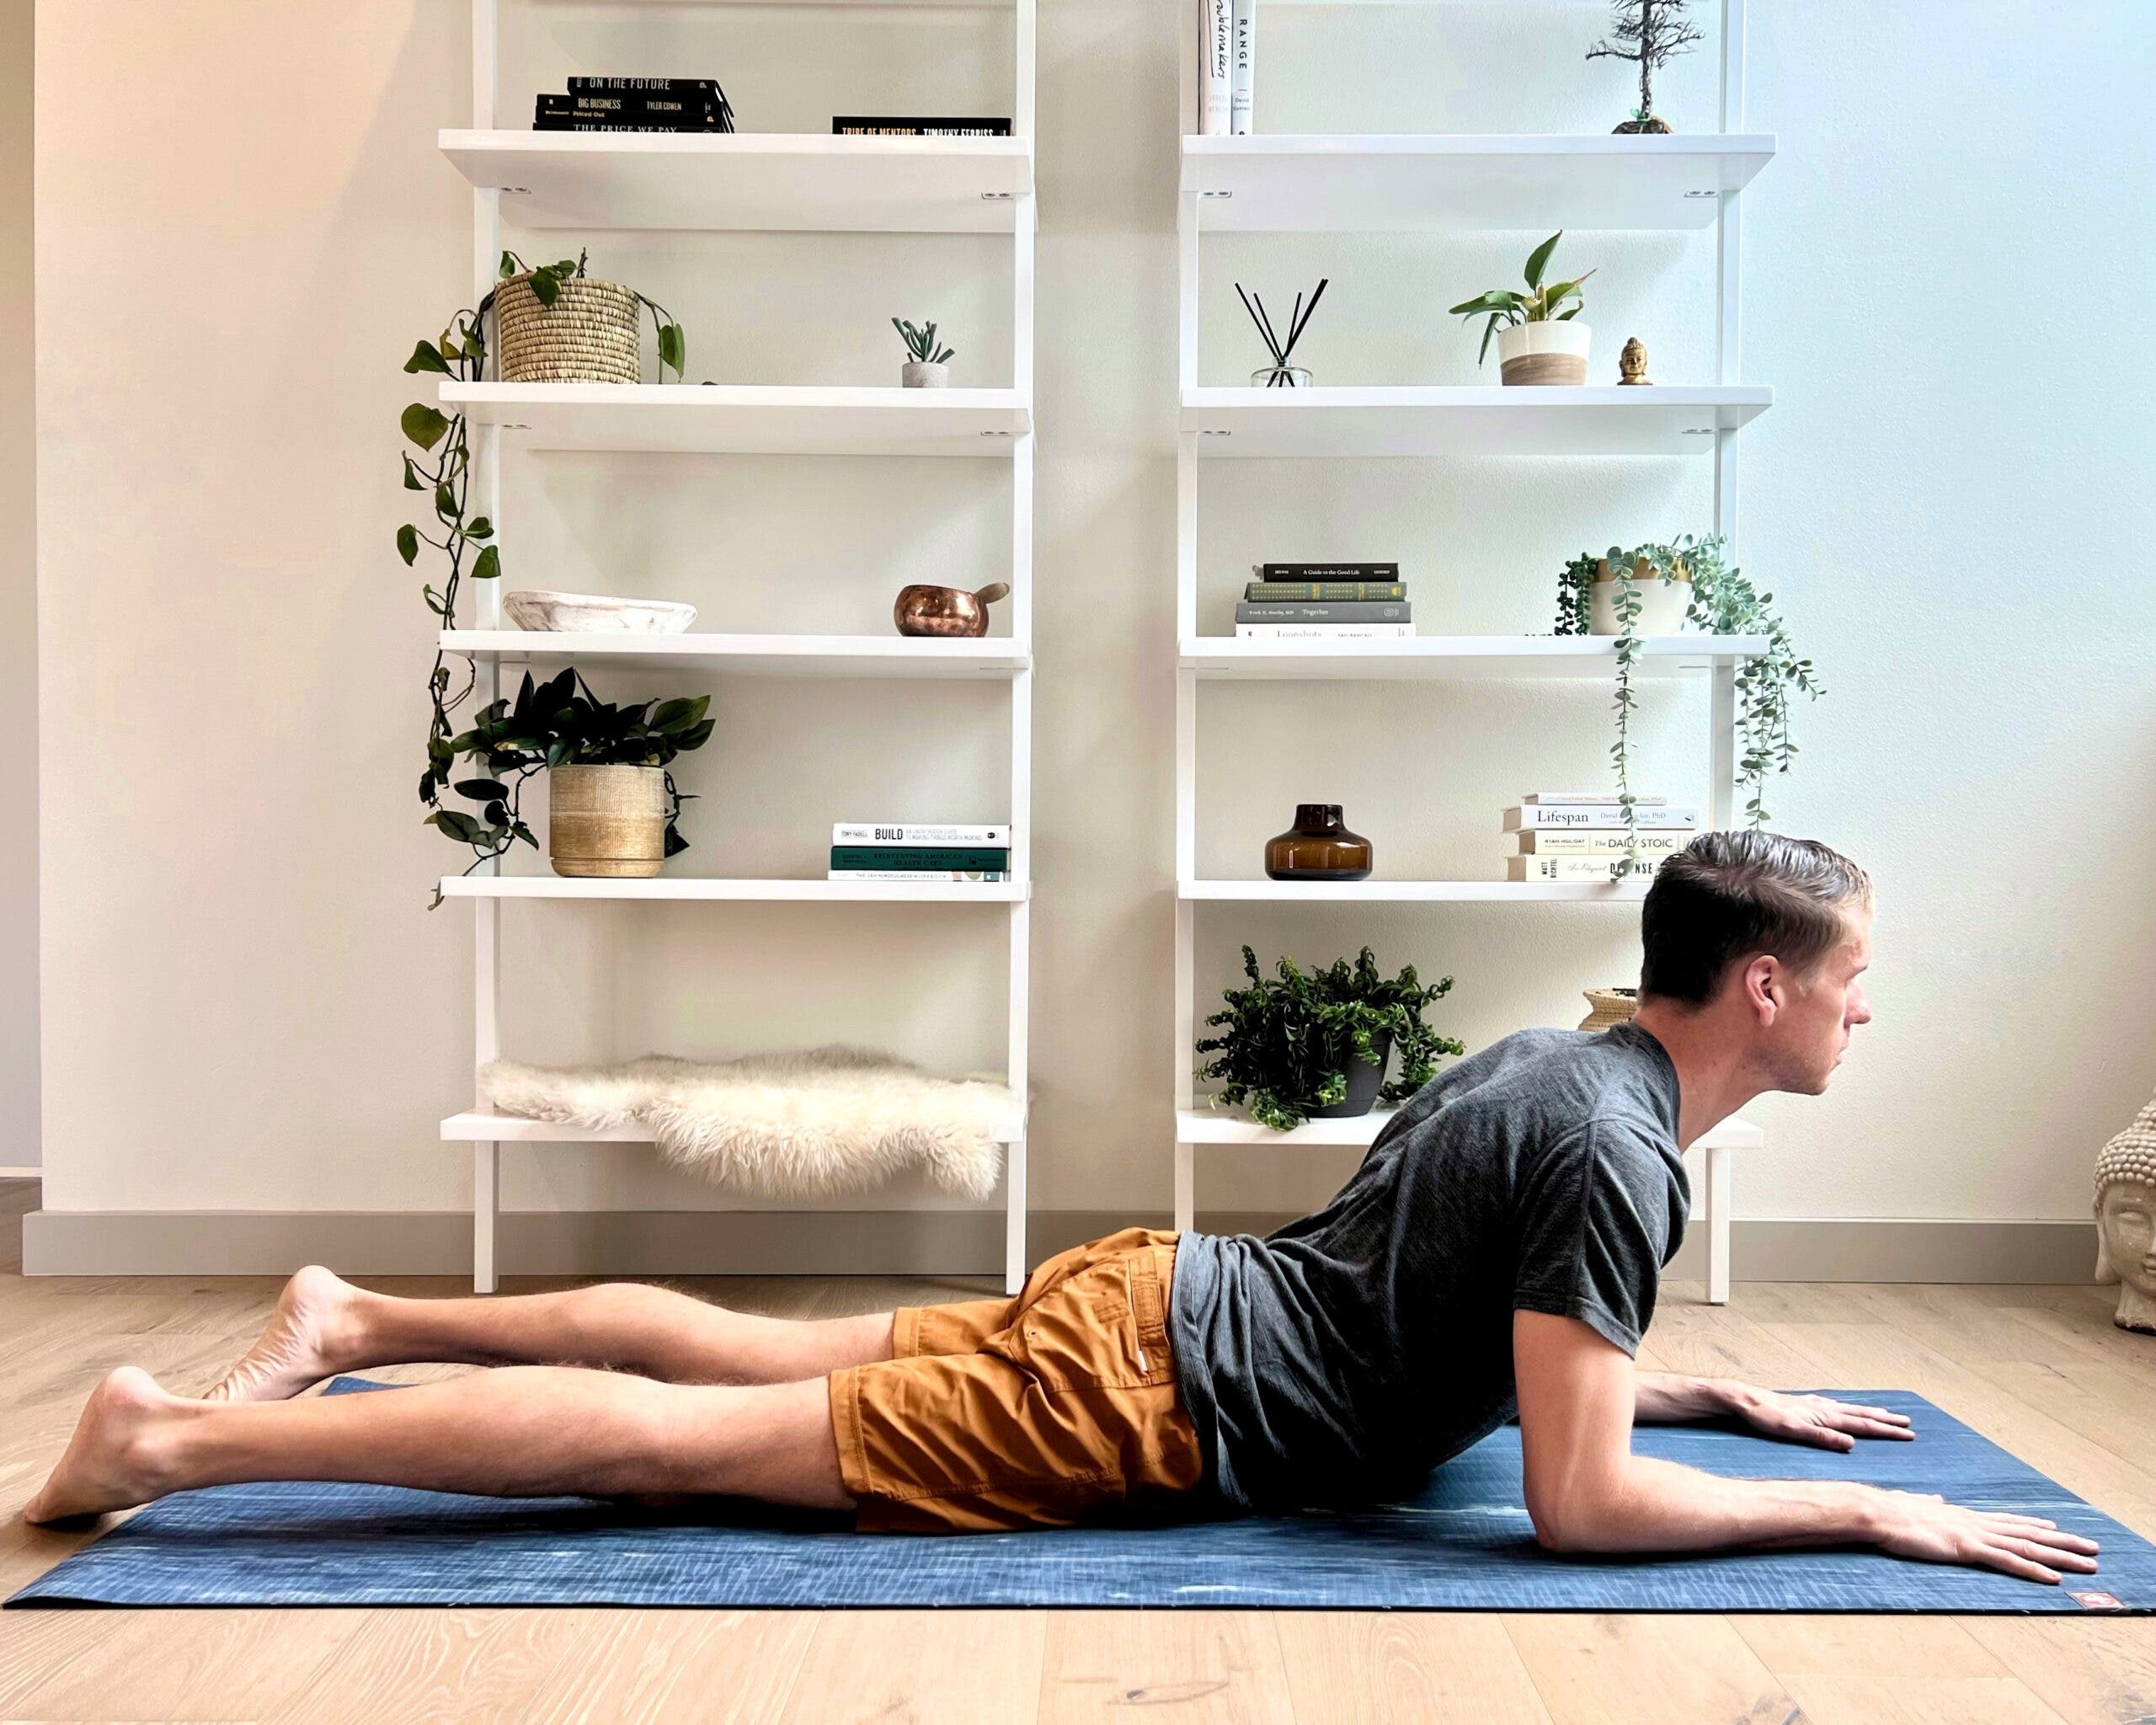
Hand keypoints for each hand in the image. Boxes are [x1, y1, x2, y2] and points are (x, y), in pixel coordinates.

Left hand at [1731, 1388, 1913, 1450]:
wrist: (1744, 1399)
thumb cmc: (1765, 1417)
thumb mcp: (1793, 1431)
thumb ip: (1822, 1438)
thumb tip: (1851, 1444)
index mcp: (1825, 1416)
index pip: (1863, 1425)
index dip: (1887, 1431)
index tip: (1909, 1434)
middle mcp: (1824, 1408)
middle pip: (1862, 1414)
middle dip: (1886, 1420)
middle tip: (1908, 1423)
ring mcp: (1815, 1404)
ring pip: (1849, 1408)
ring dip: (1869, 1412)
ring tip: (1885, 1413)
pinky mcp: (1804, 1404)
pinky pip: (1835, 1406)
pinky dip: (1848, 1408)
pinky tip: (1844, 1408)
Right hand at [1865, 1488, 2099, 1584]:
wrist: (1876, 1511)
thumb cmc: (1890, 1511)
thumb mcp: (1914, 1506)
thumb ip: (1928, 1505)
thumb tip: (1935, 1500)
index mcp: (1964, 1516)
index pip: (2008, 1521)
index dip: (2035, 1524)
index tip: (2057, 1526)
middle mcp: (1976, 1523)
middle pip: (2029, 1534)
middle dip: (2063, 1542)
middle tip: (2093, 1548)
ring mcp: (1974, 1535)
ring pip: (2027, 1547)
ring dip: (2060, 1556)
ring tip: (2088, 1564)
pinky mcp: (1966, 1549)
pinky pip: (2006, 1562)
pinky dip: (2032, 1571)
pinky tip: (2052, 1578)